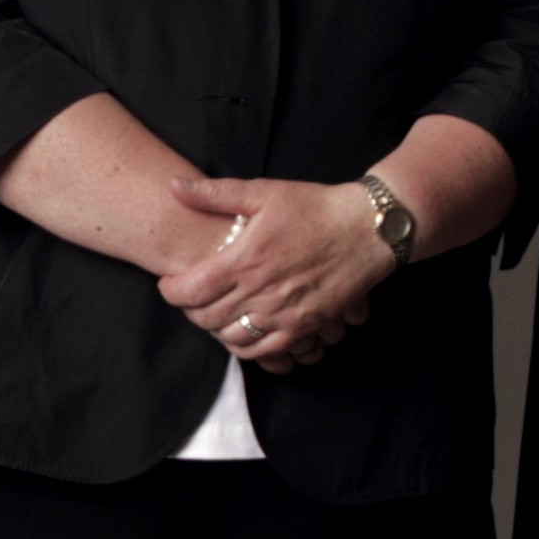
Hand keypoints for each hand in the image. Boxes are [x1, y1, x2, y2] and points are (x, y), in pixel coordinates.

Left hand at [156, 174, 391, 369]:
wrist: (367, 229)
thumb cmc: (315, 207)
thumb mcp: (264, 192)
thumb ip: (215, 193)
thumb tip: (174, 187)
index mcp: (246, 259)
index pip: (190, 290)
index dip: (171, 291)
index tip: (170, 283)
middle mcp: (261, 292)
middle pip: (206, 318)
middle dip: (190, 309)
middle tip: (192, 296)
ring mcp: (284, 314)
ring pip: (232, 338)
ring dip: (216, 329)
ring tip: (216, 312)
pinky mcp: (305, 326)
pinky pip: (265, 351)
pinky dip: (247, 346)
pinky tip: (243, 330)